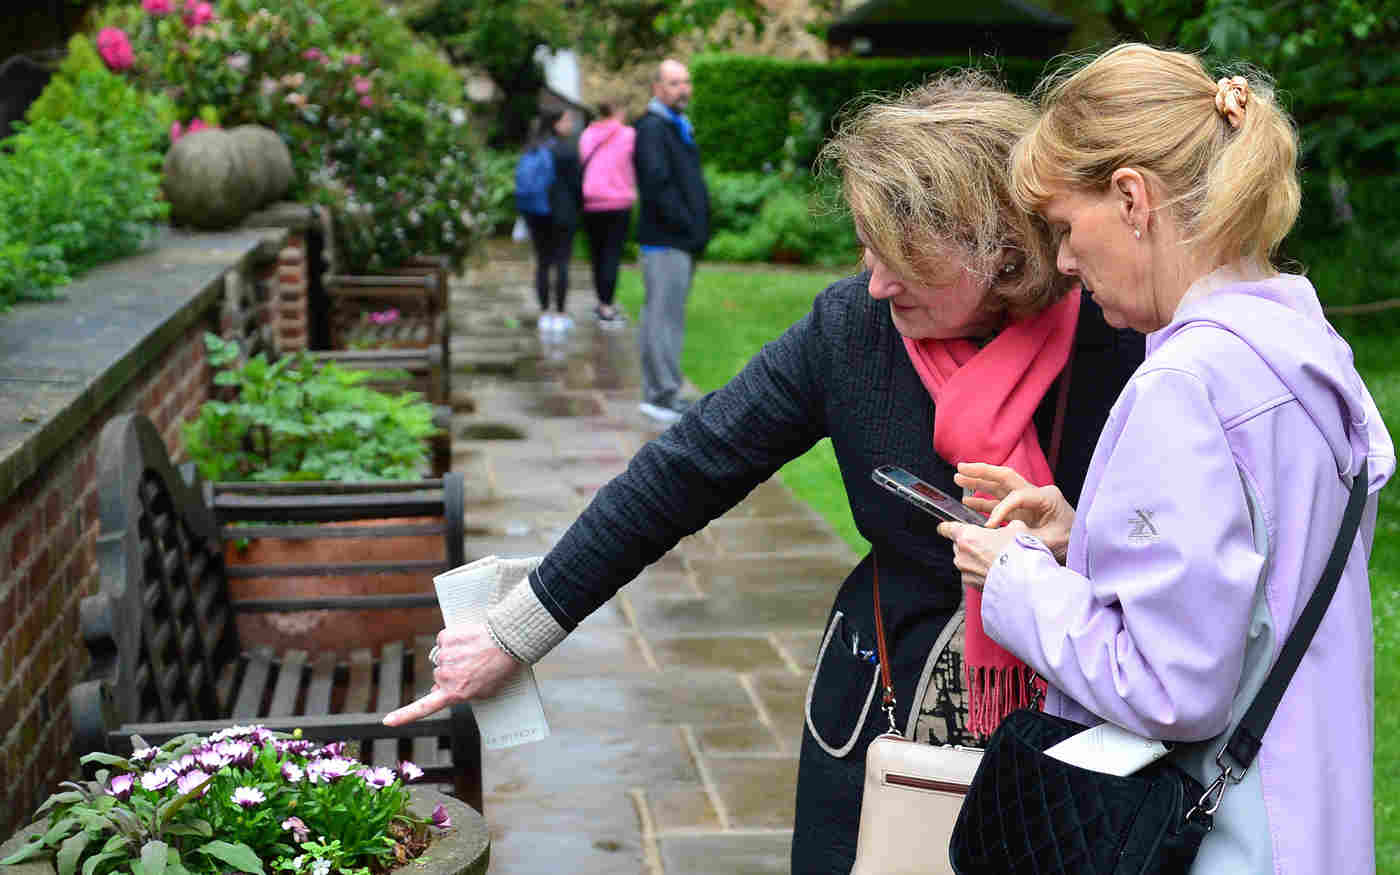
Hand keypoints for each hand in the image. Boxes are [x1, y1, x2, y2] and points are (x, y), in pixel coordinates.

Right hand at [382, 623, 519, 725]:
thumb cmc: (501, 668)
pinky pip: (445, 639)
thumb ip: (462, 694)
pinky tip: (470, 639)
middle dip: (453, 671)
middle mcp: (445, 677)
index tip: (387, 722)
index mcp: (454, 693)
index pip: (423, 708)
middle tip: (475, 665)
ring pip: (443, 655)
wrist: (509, 643)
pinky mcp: (446, 638)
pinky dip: (455, 638)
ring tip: (477, 651)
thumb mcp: (485, 691)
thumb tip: (438, 690)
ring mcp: (444, 657)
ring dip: (455, 653)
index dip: (404, 716)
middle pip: (440, 674)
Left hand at [936, 519, 1026, 591]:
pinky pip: (970, 572)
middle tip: (988, 545)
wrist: (1023, 579)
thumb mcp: (1015, 528)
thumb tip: (1007, 527)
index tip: (946, 528)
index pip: (946, 528)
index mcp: (966, 536)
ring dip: (975, 558)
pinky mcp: (969, 583)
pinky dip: (979, 570)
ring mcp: (964, 569)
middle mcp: (960, 553)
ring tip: (995, 559)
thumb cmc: (1018, 553)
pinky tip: (994, 569)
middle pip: (958, 544)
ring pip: (965, 559)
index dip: (947, 527)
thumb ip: (1004, 525)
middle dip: (970, 544)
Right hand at [954, 462, 1074, 561]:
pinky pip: (999, 503)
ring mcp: (1028, 501)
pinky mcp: (1022, 511)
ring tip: (958, 477)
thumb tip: (1004, 538)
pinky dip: (983, 502)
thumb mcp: (1053, 542)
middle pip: (1006, 477)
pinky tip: (967, 501)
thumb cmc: (1071, 542)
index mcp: (1047, 497)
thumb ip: (1027, 538)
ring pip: (999, 487)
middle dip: (982, 472)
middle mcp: (1036, 494)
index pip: (1017, 496)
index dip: (1000, 509)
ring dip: (979, 483)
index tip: (989, 526)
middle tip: (961, 468)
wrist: (1081, 546)